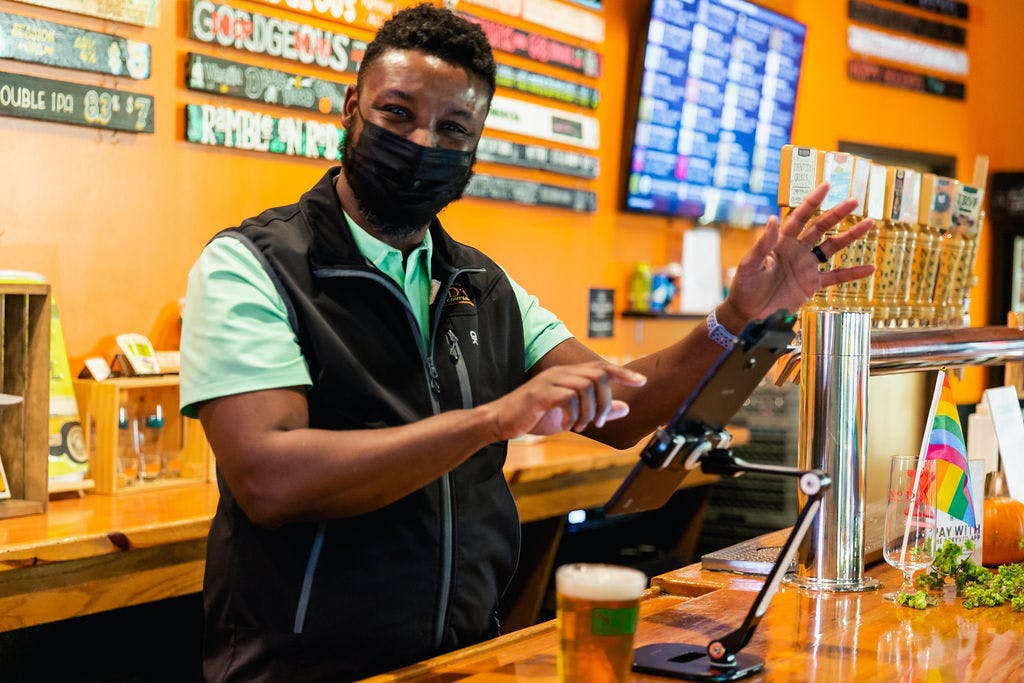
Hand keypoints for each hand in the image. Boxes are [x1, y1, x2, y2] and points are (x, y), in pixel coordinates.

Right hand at [487, 361, 645, 439]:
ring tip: (581, 426)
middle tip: (599, 422)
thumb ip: (598, 410)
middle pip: (597, 375)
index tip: (642, 382)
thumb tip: (625, 407)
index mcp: (568, 375)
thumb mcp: (572, 416)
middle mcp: (560, 373)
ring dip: (589, 411)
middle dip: (605, 400)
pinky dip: (572, 414)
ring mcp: (549, 382)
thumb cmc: (534, 417)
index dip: (623, 373)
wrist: (501, 422)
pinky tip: (567, 425)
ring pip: (585, 386)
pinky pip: (567, 397)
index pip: (601, 368)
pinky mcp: (539, 394)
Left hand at [718, 182, 874, 329]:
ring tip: (869, 223)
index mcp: (781, 242)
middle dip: (837, 214)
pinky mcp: (812, 284)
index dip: (812, 202)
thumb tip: (773, 219)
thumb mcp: (749, 264)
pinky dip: (853, 273)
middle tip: (854, 201)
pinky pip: (836, 277)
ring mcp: (806, 266)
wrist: (748, 312)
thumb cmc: (744, 286)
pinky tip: (870, 267)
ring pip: (832, 247)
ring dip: (850, 236)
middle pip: (820, 227)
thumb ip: (762, 243)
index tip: (826, 186)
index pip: (799, 217)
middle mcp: (797, 250)